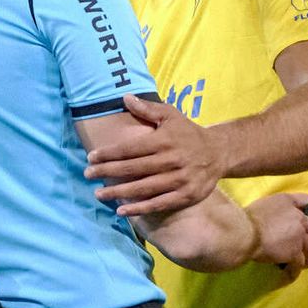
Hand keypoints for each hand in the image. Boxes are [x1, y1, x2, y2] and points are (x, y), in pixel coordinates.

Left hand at [87, 94, 224, 215]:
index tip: (91, 157)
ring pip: (144, 188)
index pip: (131, 149)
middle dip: (108, 172)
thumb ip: (147, 109)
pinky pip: (159, 204)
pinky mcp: (185, 195)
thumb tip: (125, 97)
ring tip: (99, 194)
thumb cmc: (189, 133)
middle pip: (134, 168)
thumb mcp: (171, 116)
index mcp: (165, 140)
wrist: (219, 152)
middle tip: (87, 175)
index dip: (109, 154)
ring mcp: (179, 180)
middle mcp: (171, 160)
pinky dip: (139, 208)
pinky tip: (121, 210)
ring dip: (119, 192)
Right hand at [244, 192, 307, 279]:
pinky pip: (299, 263)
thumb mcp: (277, 199)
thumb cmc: (257, 214)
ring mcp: (299, 240)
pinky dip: (297, 269)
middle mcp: (302, 224)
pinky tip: (295, 272)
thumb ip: (294, 200)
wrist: (248, 232)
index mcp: (297, 211)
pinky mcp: (294, 254)